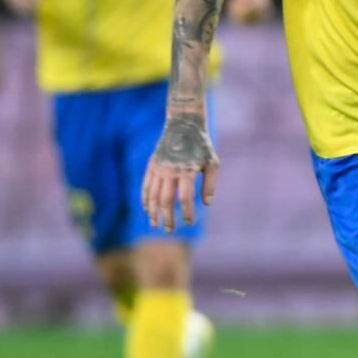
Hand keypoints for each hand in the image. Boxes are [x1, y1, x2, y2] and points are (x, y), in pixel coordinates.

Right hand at [141, 112, 218, 232]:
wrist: (183, 126)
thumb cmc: (202, 146)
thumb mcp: (212, 163)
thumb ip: (210, 184)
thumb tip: (206, 204)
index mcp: (186, 171)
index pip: (184, 198)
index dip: (186, 212)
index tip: (189, 222)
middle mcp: (169, 171)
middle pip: (165, 200)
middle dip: (167, 217)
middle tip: (170, 231)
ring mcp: (158, 168)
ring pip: (152, 195)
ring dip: (153, 212)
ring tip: (155, 225)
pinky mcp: (151, 166)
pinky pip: (145, 186)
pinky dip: (145, 199)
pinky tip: (147, 210)